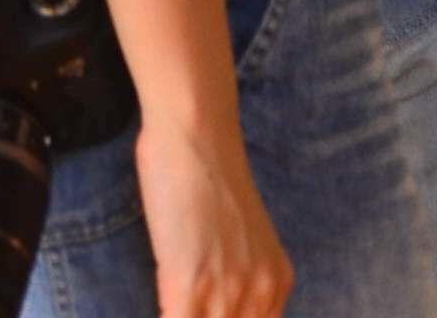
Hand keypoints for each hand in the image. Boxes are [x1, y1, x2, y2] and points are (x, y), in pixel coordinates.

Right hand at [139, 116, 292, 317]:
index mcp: (277, 282)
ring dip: (184, 317)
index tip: (202, 308)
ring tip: (171, 301)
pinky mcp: (190, 285)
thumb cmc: (208, 180)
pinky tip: (159, 303)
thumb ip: (235, 279)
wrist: (198, 136)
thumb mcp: (239, 241)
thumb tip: (214, 306)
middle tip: (183, 304)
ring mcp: (229, 290)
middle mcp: (262, 291)